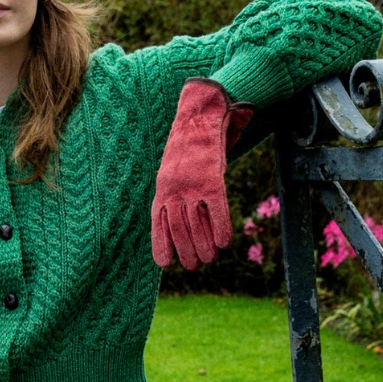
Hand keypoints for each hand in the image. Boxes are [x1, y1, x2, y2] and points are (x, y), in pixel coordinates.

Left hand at [152, 77, 253, 269]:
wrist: (202, 115)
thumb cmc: (190, 146)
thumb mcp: (174, 169)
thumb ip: (175, 191)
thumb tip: (181, 215)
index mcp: (162, 188)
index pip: (158, 222)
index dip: (161, 244)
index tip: (164, 263)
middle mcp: (173, 189)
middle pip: (178, 228)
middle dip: (186, 250)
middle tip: (194, 266)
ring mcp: (192, 185)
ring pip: (195, 224)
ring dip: (203, 246)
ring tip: (208, 260)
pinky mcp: (211, 179)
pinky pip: (216, 210)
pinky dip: (219, 228)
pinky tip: (223, 244)